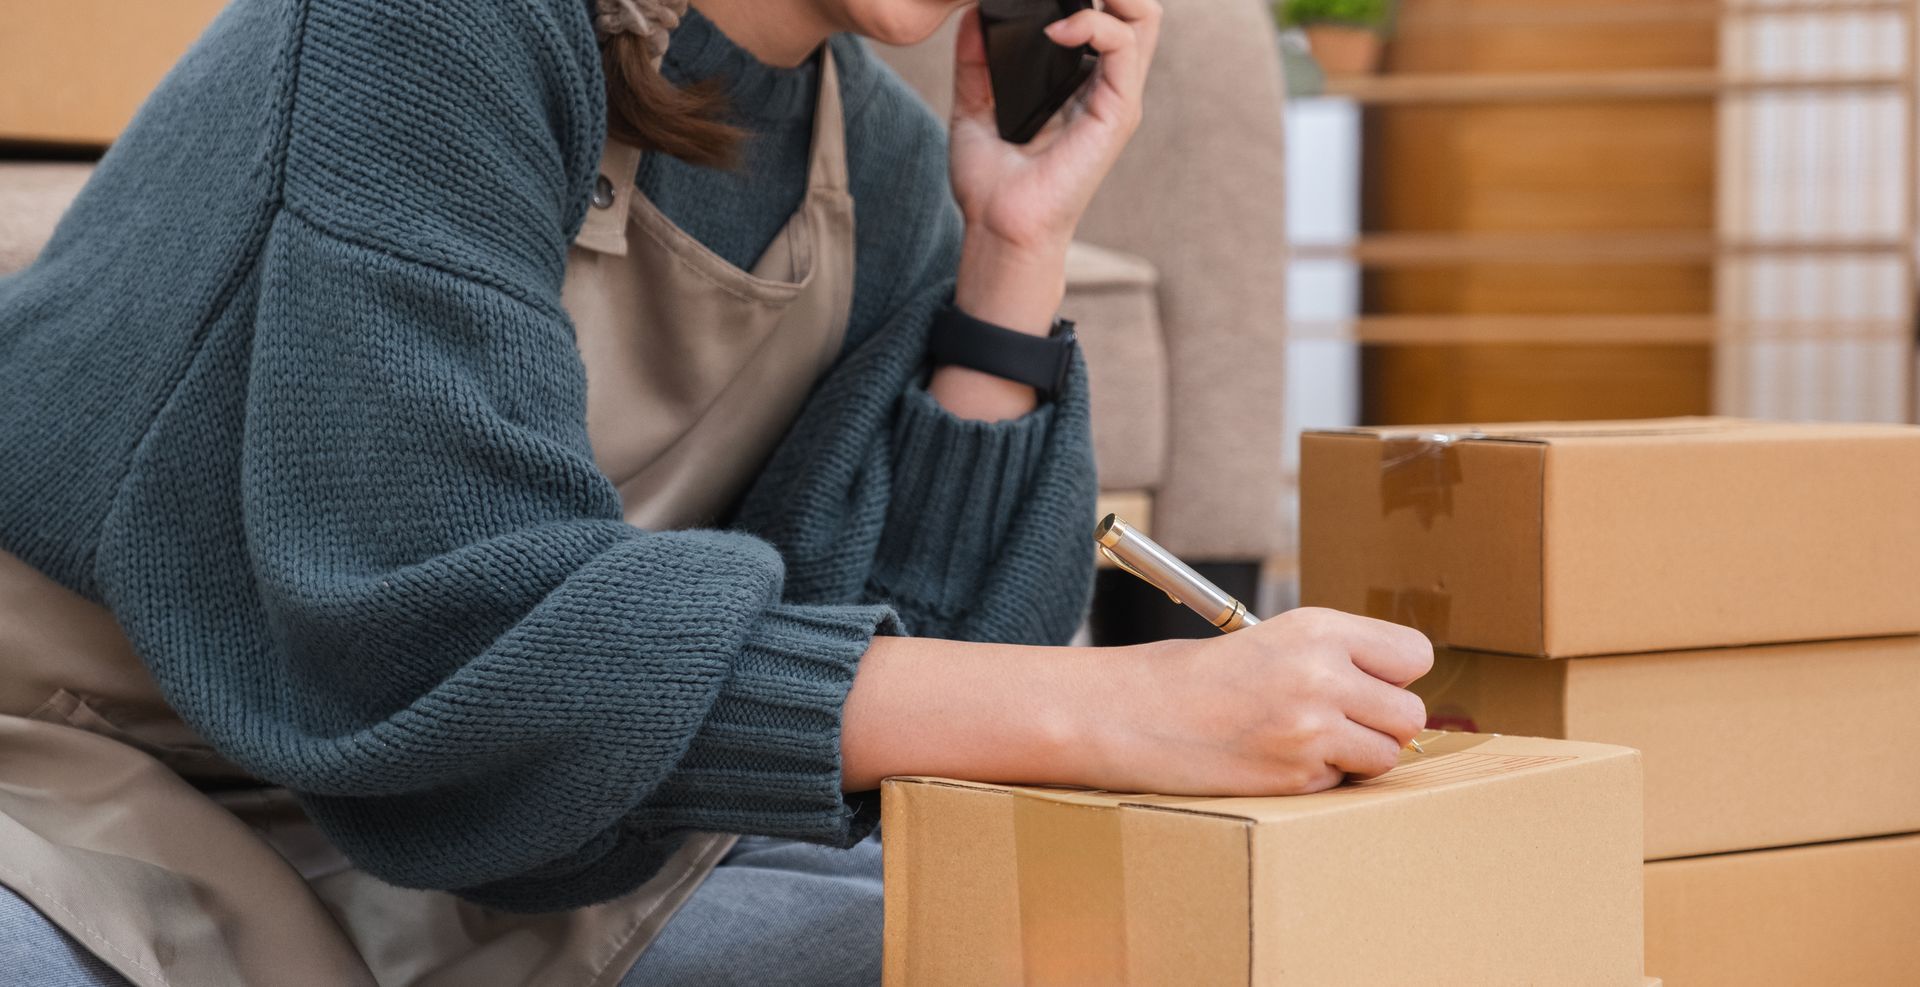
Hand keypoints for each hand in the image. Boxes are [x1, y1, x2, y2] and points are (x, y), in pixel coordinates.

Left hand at [946, 0, 1161, 335]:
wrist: (998, 230)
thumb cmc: (992, 183)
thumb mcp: (973, 107)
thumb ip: (975, 60)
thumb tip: (973, 13)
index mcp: (1082, 82)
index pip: (1109, 15)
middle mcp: (1106, 86)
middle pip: (1138, 10)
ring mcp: (1117, 99)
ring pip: (1144, 19)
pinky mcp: (1117, 114)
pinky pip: (1123, 49)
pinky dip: (1094, 25)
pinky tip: (1058, 29)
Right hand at [1084, 608, 1434, 795]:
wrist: (1136, 713)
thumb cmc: (1203, 676)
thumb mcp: (1273, 638)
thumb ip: (1339, 656)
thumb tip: (1399, 691)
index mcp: (1317, 628)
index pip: (1414, 654)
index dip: (1395, 674)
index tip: (1369, 681)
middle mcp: (1321, 674)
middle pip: (1410, 713)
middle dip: (1382, 722)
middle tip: (1340, 720)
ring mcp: (1310, 729)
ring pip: (1385, 755)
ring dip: (1358, 756)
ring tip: (1310, 741)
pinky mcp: (1295, 775)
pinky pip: (1341, 782)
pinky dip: (1318, 777)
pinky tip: (1276, 758)